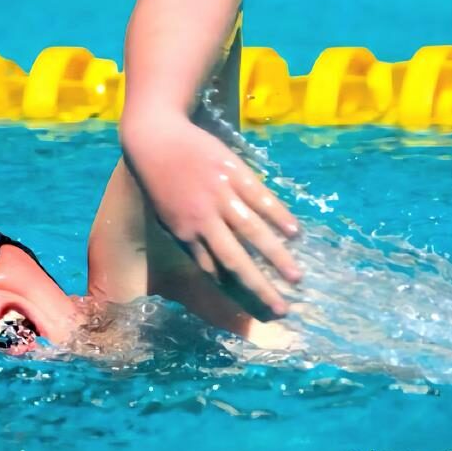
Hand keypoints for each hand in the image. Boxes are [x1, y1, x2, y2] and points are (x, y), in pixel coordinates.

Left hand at [121, 112, 301, 315]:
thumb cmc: (160, 183)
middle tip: (283, 308)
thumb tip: (214, 269)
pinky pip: (260, 198)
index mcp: (185, 235)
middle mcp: (204, 220)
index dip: (237, 292)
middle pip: (236, 260)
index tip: (258, 310)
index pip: (215, 271)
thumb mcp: (167, 219)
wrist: (156, 139)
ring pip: (253, 232)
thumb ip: (191, 242)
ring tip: (296, 277)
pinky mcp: (233, 172)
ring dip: (276, 257)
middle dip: (260, 287)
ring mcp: (220, 195)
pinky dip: (278, 216)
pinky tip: (294, 232)